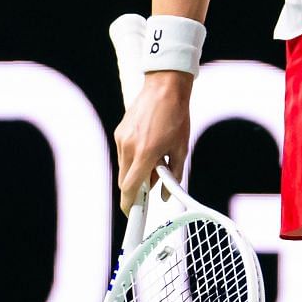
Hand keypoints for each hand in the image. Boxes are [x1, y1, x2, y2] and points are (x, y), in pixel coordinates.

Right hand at [113, 72, 192, 214]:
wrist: (165, 87)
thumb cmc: (176, 116)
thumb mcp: (181, 148)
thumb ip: (174, 175)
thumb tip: (166, 195)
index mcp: (145, 153)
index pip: (131, 187)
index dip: (130, 204)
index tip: (132, 214)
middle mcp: (129, 147)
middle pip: (124, 181)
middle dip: (136, 189)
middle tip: (152, 186)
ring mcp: (121, 139)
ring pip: (123, 168)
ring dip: (135, 173)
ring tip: (156, 161)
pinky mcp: (119, 132)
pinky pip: (123, 154)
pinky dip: (132, 159)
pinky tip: (148, 148)